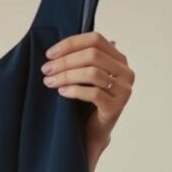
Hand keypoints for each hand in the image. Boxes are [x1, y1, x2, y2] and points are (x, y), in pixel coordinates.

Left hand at [40, 32, 134, 170]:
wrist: (91, 132)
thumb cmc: (85, 101)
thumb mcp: (82, 76)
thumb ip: (78, 59)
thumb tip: (55, 49)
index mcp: (118, 59)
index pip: (96, 39)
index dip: (71, 43)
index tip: (49, 54)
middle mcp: (125, 72)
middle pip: (92, 55)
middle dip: (65, 61)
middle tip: (46, 69)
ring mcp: (124, 90)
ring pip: (92, 73)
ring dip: (66, 76)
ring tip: (49, 82)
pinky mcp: (116, 107)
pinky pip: (94, 93)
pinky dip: (74, 90)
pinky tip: (61, 92)